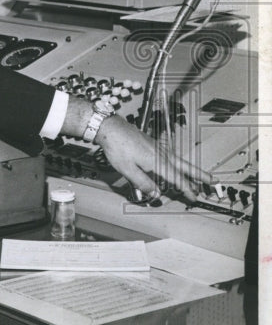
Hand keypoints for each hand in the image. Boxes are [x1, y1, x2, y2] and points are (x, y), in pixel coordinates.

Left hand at [95, 115, 212, 201]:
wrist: (110, 127)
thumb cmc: (117, 146)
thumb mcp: (127, 169)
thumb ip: (143, 183)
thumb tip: (156, 193)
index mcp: (157, 161)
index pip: (177, 178)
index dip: (187, 189)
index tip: (194, 197)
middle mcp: (161, 153)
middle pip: (185, 166)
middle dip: (199, 175)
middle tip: (213, 181)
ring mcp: (158, 147)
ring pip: (179, 161)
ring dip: (191, 170)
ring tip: (199, 177)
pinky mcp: (153, 143)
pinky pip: (171, 156)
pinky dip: (179, 163)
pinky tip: (177, 166)